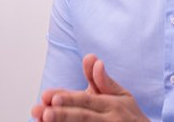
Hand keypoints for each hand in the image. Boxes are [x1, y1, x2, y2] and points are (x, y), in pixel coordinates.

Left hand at [31, 54, 147, 120]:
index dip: (68, 98)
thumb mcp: (122, 96)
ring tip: (44, 121)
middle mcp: (109, 119)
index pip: (87, 100)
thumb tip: (91, 58)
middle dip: (62, 115)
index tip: (49, 96)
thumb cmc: (129, 116)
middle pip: (83, 117)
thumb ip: (103, 80)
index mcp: (111, 104)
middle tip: (44, 112)